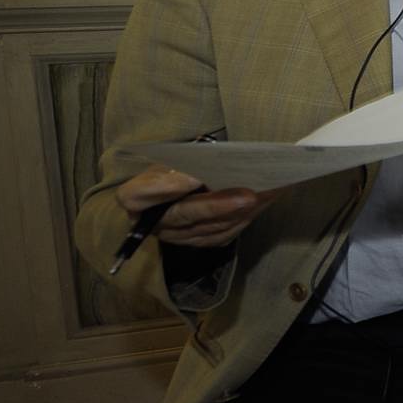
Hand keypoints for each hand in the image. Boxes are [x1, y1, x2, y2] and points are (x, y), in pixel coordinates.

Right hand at [115, 164, 274, 251]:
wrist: (173, 194)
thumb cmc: (170, 171)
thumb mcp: (169, 160)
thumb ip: (181, 164)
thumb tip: (206, 165)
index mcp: (135, 196)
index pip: (139, 195)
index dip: (167, 187)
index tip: (193, 177)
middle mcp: (153, 222)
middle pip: (185, 214)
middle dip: (220, 205)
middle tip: (249, 194)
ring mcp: (176, 237)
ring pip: (210, 227)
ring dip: (242, 212)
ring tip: (267, 194)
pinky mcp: (198, 242)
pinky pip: (223, 234)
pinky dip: (246, 219)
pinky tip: (265, 203)